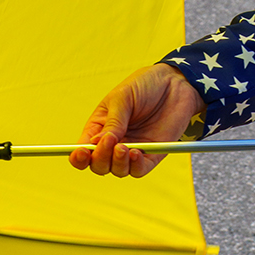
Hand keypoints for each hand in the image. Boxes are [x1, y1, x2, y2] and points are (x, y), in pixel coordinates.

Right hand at [70, 63, 206, 177]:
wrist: (176, 83)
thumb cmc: (146, 85)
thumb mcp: (123, 97)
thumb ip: (113, 121)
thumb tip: (98, 143)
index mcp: (100, 127)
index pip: (83, 150)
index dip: (78, 156)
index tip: (82, 152)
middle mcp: (114, 142)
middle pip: (98, 165)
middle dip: (100, 159)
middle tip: (110, 142)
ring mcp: (133, 149)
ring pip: (117, 171)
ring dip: (117, 163)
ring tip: (124, 147)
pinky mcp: (152, 154)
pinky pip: (139, 170)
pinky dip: (135, 166)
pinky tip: (136, 153)